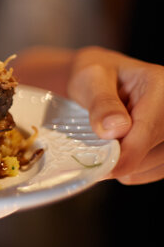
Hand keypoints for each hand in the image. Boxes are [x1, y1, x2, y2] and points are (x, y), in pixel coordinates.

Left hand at [66, 47, 163, 184]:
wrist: (103, 79)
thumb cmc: (95, 76)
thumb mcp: (89, 80)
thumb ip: (101, 103)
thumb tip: (114, 129)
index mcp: (161, 85)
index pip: (150, 129)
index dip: (126, 155)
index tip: (103, 170)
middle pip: (157, 151)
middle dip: (124, 160)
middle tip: (93, 159)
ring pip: (159, 164)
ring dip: (129, 167)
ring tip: (105, 150)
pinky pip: (159, 169)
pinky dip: (136, 170)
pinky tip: (119, 158)